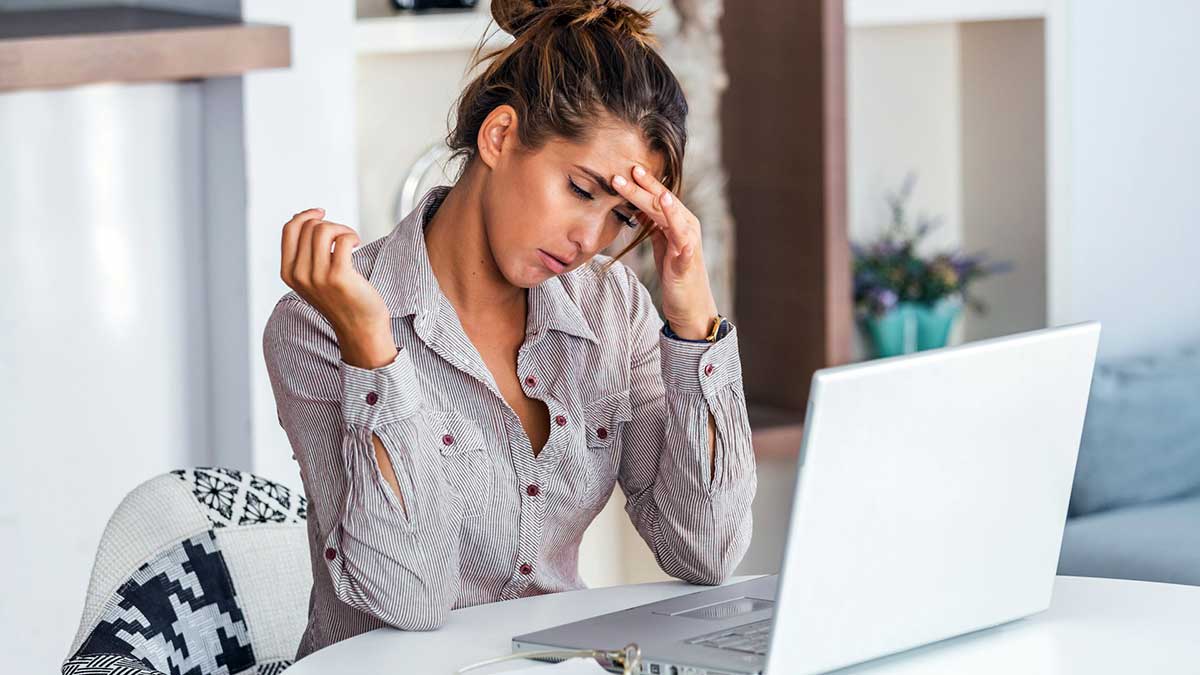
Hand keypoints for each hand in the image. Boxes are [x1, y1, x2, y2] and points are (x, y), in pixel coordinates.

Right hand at [280, 208, 395, 366]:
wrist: (360, 329)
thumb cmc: (341, 300)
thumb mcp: (313, 277)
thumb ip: (305, 253)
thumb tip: (305, 218)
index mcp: (288, 273)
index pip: (289, 230)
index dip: (305, 215)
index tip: (322, 213)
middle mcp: (299, 275)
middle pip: (309, 227)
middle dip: (330, 224)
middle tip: (344, 236)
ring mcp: (317, 276)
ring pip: (323, 230)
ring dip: (341, 228)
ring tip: (351, 239)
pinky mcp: (338, 277)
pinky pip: (342, 239)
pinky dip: (351, 235)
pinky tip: (356, 243)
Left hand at [611, 166, 718, 338]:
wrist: (690, 304)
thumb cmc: (675, 272)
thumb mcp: (661, 243)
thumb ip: (653, 224)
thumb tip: (639, 205)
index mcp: (679, 221)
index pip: (659, 197)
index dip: (644, 183)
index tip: (626, 169)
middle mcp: (688, 228)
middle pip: (662, 204)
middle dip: (643, 189)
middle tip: (625, 174)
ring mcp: (689, 245)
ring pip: (674, 222)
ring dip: (664, 208)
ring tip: (655, 194)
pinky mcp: (687, 265)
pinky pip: (685, 251)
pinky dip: (683, 241)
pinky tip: (680, 234)